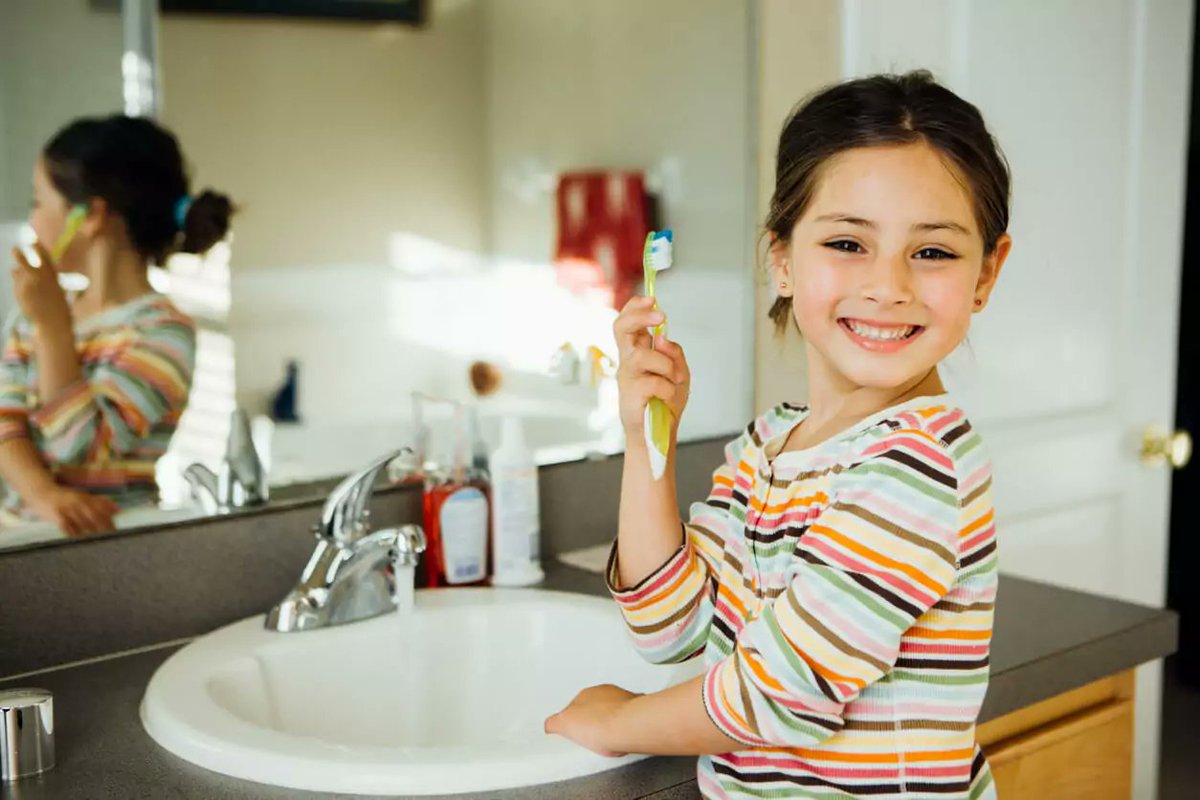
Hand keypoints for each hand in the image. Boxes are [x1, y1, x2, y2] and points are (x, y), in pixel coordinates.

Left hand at [11, 243, 70, 328]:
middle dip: (18, 254)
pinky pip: (16, 284)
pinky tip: (28, 294)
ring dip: (19, 274)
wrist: (52, 320)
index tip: (33, 240)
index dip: (38, 246)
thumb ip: (40, 277)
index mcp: (51, 274)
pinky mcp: (19, 291)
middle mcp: (38, 277)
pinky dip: (19, 285)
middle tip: (14, 249)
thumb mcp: (55, 287)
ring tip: (28, 284)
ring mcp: (27, 284)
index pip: (44, 256)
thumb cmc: (57, 305)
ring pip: (18, 273)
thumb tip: (17, 269)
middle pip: (24, 261)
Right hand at [25, 486, 118, 537]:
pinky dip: (75, 535)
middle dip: (102, 527)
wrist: (41, 493)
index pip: (101, 509)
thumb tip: (118, 510)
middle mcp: (78, 502)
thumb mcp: (84, 496)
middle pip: (94, 516)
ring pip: (82, 523)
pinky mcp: (57, 516)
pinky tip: (79, 540)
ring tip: (96, 542)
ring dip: (90, 533)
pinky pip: (68, 528)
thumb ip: (100, 502)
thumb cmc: (65, 497)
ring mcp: (67, 509)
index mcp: (86, 497)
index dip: (109, 520)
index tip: (116, 530)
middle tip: (108, 538)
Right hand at [545, 683, 638, 756]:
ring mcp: (621, 699)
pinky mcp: (636, 711)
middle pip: (594, 708)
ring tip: (607, 741)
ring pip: (612, 711)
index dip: (575, 720)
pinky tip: (621, 739)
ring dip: (610, 723)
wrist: (628, 727)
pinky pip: (627, 718)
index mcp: (585, 693)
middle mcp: (604, 693)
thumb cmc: (600, 724)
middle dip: (593, 721)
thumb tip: (550, 724)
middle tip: (592, 738)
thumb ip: (553, 723)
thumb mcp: (563, 724)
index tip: (576, 731)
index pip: (575, 705)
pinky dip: (625, 727)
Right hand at [613, 296, 690, 435]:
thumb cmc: (665, 401)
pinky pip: (655, 382)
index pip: (627, 321)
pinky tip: (668, 398)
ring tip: (675, 380)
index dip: (635, 307)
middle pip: (621, 327)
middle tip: (661, 317)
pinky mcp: (629, 394)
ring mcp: (626, 377)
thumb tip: (661, 340)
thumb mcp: (679, 371)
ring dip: (668, 367)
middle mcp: (627, 360)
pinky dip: (669, 389)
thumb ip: (674, 353)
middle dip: (640, 317)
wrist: (658, 434)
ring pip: (646, 356)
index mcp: (637, 351)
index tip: (652, 300)